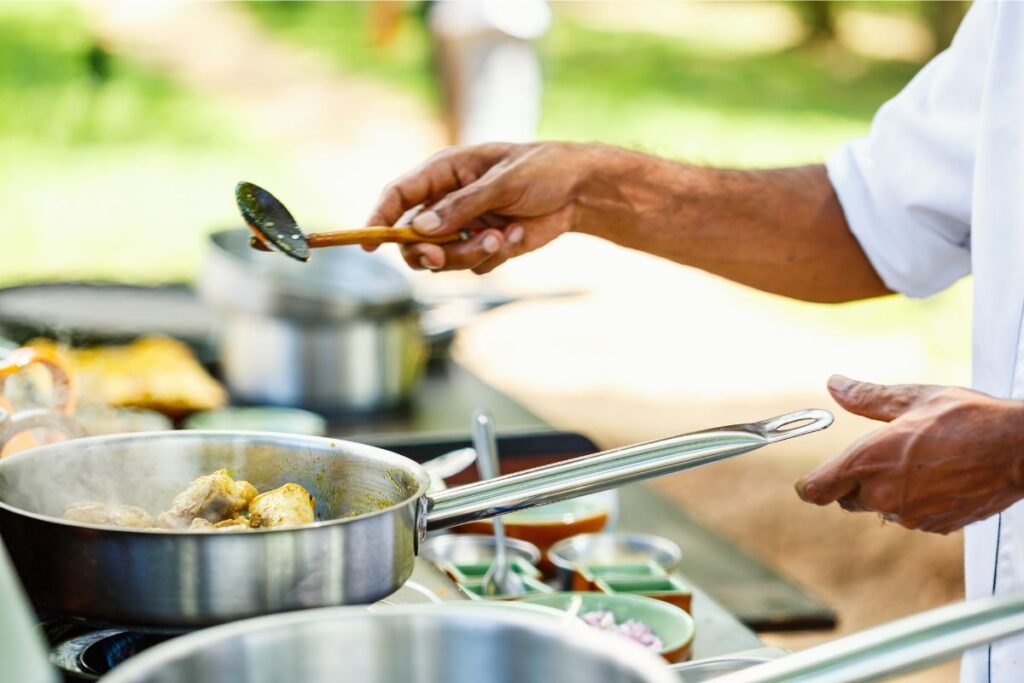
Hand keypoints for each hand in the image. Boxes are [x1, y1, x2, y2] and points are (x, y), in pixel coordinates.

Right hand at [366, 142, 594, 273]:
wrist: (579, 191)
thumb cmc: (542, 170)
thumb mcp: (502, 182)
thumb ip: (461, 205)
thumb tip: (421, 229)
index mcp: (445, 172)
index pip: (399, 195)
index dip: (379, 217)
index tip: (368, 241)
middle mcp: (448, 201)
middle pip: (413, 238)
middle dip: (426, 252)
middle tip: (441, 258)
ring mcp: (466, 226)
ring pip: (444, 258)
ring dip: (469, 255)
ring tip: (501, 238)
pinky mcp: (485, 246)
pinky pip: (473, 266)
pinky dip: (494, 257)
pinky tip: (517, 235)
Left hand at [795, 375, 1023, 533]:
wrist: (1020, 450)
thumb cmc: (969, 418)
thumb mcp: (913, 398)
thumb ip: (866, 397)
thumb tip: (834, 385)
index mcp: (869, 461)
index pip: (817, 489)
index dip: (811, 484)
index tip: (811, 479)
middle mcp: (884, 493)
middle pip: (847, 499)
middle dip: (854, 481)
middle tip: (880, 456)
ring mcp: (910, 514)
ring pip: (880, 507)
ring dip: (887, 491)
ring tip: (918, 461)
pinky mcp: (935, 526)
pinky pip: (911, 515)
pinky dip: (915, 500)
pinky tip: (937, 477)